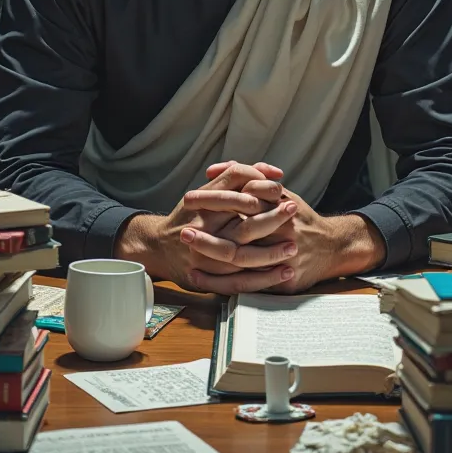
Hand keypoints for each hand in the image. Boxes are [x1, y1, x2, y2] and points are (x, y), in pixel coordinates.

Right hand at [113, 161, 298, 292]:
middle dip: (271, 218)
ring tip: (293, 248)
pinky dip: (262, 279)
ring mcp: (204, 254)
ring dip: (270, 253)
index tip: (280, 189)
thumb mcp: (207, 191)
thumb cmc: (190, 215)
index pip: (234, 189)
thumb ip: (236, 177)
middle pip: (242, 222)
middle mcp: (204, 226)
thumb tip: (273, 171)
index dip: (259, 187)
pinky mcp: (207, 276)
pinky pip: (238, 281)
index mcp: (204, 201)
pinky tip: (283, 274)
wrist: (158, 247)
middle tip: (293, 212)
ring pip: (242, 255)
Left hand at [180, 164, 386, 293]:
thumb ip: (250, 178)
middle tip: (183, 232)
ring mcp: (282, 259)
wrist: (331, 246)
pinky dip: (221, 284)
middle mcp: (280, 233)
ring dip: (211, 263)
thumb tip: (220, 168)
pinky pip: (248, 286)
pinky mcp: (283, 283)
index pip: (240, 202)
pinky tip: (198, 281)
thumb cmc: (298, 216)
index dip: (213, 202)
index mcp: (278, 208)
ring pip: (241, 263)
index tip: (188, 201)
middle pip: (239, 236)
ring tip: (186, 261)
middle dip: (209, 236)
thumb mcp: (279, 193)